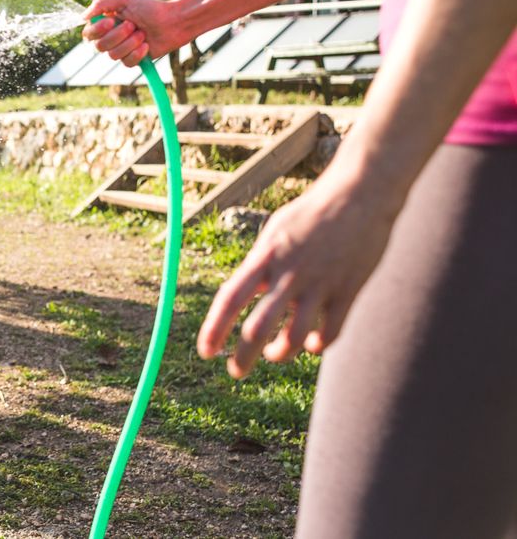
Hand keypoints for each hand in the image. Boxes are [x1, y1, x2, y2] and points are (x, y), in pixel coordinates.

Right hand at [82, 0, 190, 65]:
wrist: (173, 21)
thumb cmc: (151, 7)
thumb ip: (101, 4)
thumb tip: (82, 17)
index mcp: (106, 23)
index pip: (88, 33)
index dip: (97, 30)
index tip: (111, 21)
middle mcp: (111, 37)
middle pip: (100, 46)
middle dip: (118, 35)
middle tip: (134, 25)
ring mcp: (122, 49)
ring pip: (114, 55)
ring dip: (130, 43)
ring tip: (143, 34)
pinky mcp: (134, 59)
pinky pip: (127, 63)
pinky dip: (138, 53)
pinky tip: (147, 45)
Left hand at [196, 166, 402, 377]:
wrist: (360, 194)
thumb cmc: (311, 214)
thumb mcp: (275, 232)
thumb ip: (259, 265)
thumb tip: (243, 296)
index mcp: (266, 256)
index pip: (231, 298)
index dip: (214, 328)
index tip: (204, 351)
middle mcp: (290, 273)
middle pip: (258, 327)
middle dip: (243, 357)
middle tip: (236, 371)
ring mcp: (320, 283)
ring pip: (294, 338)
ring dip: (279, 353)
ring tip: (273, 353)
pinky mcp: (349, 290)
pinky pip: (329, 333)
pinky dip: (316, 345)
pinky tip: (311, 343)